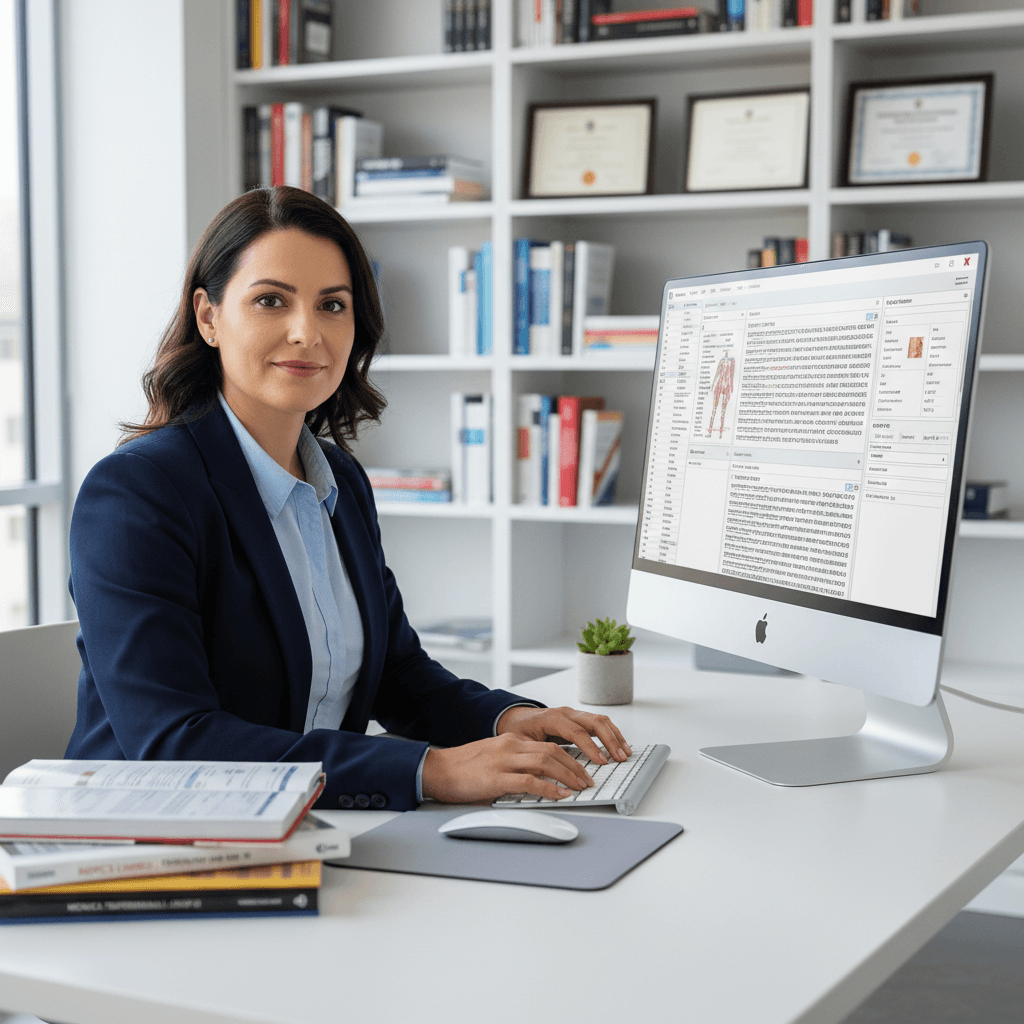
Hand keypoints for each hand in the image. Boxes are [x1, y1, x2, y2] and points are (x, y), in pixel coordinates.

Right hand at [420, 733, 595, 804]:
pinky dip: (549, 788)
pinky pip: (530, 782)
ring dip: (568, 775)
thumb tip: (539, 779)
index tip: (582, 769)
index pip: (548, 745)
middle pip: (552, 751)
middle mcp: (510, 746)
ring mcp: (503, 761)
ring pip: (546, 762)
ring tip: (580, 787)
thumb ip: (515, 764)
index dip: (570, 757)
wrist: (437, 770)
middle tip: (587, 779)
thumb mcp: (493, 758)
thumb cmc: (463, 769)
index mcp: (510, 741)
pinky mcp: (496, 778)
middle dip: (575, 766)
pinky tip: (561, 795)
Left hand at [495, 705, 631, 766]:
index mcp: (551, 718)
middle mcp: (565, 713)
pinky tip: (619, 746)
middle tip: (619, 757)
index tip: (601, 761)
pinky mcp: (578, 719)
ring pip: (600, 720)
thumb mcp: (520, 743)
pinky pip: (599, 723)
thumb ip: (534, 754)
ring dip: (615, 736)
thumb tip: (546, 774)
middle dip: (609, 740)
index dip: (590, 747)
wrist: (514, 718)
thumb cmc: (517, 730)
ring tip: (625, 753)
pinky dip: (611, 733)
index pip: (576, 731)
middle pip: (594, 722)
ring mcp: (573, 714)